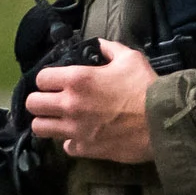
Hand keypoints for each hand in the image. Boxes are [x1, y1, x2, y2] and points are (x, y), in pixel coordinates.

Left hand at [27, 38, 158, 163]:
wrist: (162, 122)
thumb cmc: (145, 87)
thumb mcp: (129, 58)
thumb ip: (109, 49)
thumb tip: (98, 45)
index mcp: (77, 79)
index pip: (41, 79)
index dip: (47, 79)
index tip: (56, 82)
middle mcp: (69, 105)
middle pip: (33, 105)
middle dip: (40, 101)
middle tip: (52, 101)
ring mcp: (75, 130)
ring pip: (40, 128)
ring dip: (48, 123)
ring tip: (58, 120)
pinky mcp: (85, 149)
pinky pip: (65, 147)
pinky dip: (70, 142)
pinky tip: (80, 136)